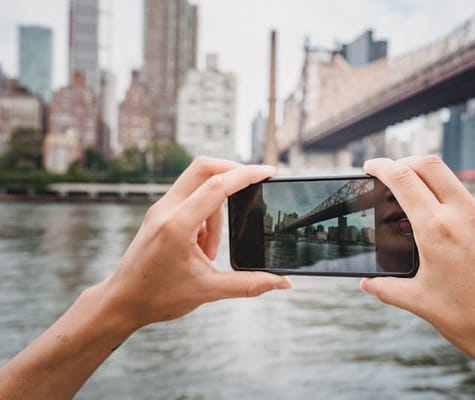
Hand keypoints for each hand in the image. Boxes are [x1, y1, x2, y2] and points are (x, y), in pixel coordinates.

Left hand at [100, 157, 290, 329]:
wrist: (120, 302)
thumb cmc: (158, 297)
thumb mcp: (208, 291)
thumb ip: (249, 284)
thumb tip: (282, 282)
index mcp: (177, 224)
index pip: (217, 185)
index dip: (246, 174)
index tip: (269, 171)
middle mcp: (166, 209)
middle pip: (203, 167)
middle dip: (233, 172)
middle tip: (253, 187)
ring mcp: (160, 209)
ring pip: (198, 185)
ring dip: (217, 209)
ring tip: (212, 251)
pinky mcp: (159, 214)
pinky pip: (189, 199)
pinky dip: (205, 215)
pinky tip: (202, 248)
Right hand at [361, 156, 474, 398]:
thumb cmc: (471, 323)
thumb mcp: (420, 303)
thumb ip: (386, 288)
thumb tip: (366, 283)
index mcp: (438, 230)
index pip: (403, 179)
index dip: (383, 166)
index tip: (372, 165)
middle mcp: (469, 216)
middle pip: (432, 165)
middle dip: (408, 162)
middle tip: (397, 173)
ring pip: (461, 193)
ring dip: (441, 197)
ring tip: (436, 228)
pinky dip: (471, 222)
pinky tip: (472, 251)